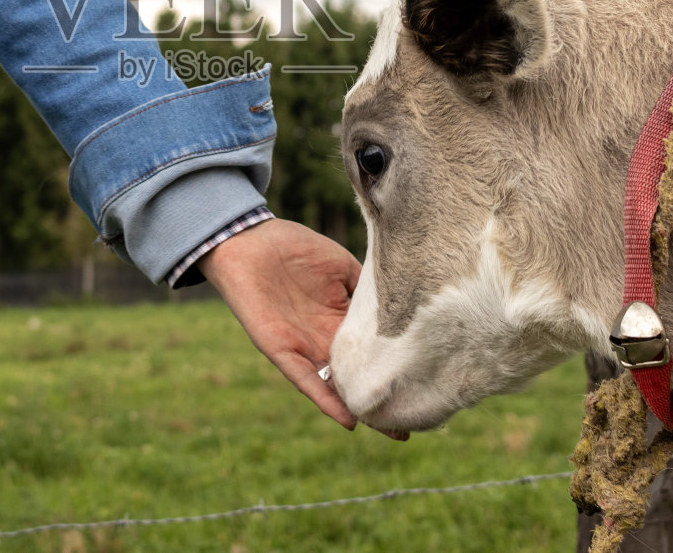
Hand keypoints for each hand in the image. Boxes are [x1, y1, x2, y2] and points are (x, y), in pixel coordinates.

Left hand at [197, 217, 400, 436]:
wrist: (250, 239)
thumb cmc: (293, 248)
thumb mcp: (341, 267)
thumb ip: (366, 287)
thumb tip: (402, 302)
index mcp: (339, 319)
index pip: (370, 350)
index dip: (392, 368)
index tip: (422, 388)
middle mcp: (323, 339)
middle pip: (355, 377)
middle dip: (380, 402)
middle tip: (411, 429)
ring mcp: (303, 347)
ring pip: (334, 387)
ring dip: (359, 410)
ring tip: (389, 433)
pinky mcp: (280, 349)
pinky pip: (303, 379)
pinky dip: (324, 400)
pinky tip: (347, 419)